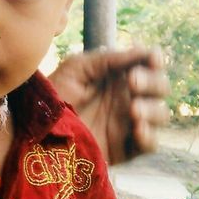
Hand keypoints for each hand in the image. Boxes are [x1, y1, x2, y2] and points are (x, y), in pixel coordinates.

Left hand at [48, 47, 169, 164]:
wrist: (38, 131)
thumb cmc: (55, 94)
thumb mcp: (76, 68)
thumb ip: (108, 58)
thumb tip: (142, 50)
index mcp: (119, 75)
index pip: (148, 64)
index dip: (155, 59)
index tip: (152, 58)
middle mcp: (128, 97)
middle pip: (160, 87)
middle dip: (152, 82)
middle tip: (132, 82)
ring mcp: (129, 123)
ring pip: (160, 114)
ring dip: (153, 109)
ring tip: (134, 110)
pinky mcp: (126, 148)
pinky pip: (150, 144)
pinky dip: (149, 136)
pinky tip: (137, 129)